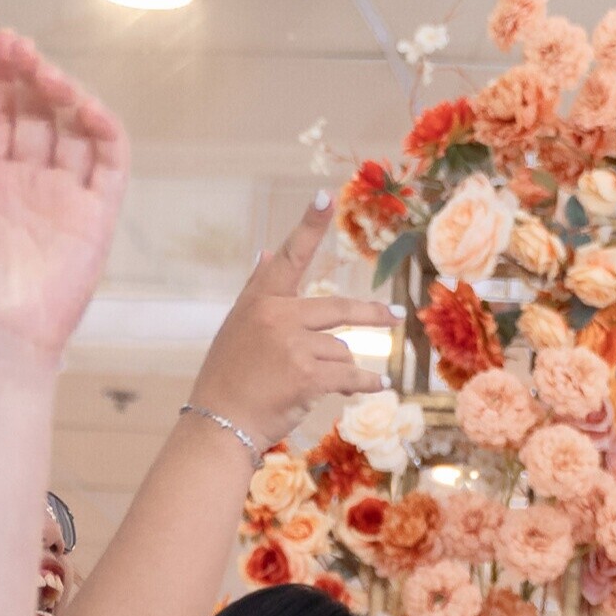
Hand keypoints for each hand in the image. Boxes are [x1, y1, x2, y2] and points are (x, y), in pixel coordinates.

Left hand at [0, 31, 128, 362]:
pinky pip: (110, 161)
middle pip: (38, 110)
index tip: (4, 42)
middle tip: (24, 50)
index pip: (1, 110)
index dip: (3, 73)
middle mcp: (27, 177)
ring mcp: (64, 193)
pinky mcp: (97, 213)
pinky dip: (105, 129)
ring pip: (74, 127)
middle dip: (32, 74)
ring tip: (50, 77)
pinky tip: (86, 108)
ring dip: (66, 94)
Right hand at [189, 200, 393, 451]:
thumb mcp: (238, 326)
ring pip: (342, 351)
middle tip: (395, 314)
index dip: (308, 225)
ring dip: (337, 370)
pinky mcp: (306, 374)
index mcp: (259, 301)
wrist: (220, 421)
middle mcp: (275, 316)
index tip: (324, 194)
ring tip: (308, 385)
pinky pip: (351, 375)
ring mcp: (291, 344)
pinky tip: (378, 385)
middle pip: (339, 308)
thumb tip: (267, 251)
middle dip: (371, 313)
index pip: (289, 257)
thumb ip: (259, 288)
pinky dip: (366, 383)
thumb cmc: (230, 376)